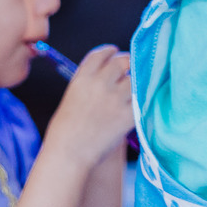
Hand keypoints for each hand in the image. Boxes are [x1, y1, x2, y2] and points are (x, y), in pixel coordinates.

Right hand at [42, 45, 132, 169]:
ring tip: (135, 86)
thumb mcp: (71, 97)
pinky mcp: (128, 114)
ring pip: (135, 78)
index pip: (101, 54)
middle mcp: (100, 83)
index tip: (115, 52)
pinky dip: (142, 98)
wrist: (69, 155)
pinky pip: (142, 98)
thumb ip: (88, 83)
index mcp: (82, 78)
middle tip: (130, 67)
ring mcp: (116, 98)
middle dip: (127, 62)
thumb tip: (107, 75)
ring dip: (136, 80)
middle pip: (122, 61)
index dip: (110, 51)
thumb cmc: (64, 132)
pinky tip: (139, 100)